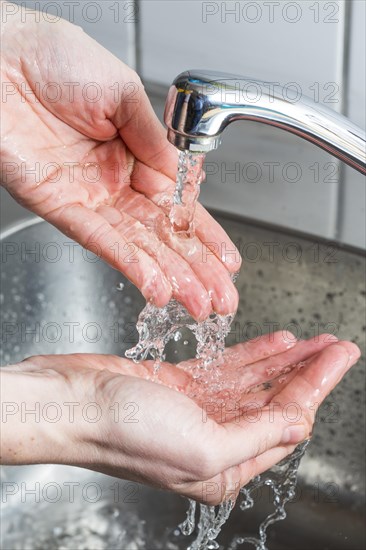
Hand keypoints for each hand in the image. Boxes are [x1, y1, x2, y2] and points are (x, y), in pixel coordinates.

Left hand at [0, 2, 239, 319]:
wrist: (1, 57)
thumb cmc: (55, 58)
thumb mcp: (124, 93)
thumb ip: (156, 141)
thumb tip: (183, 180)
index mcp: (134, 153)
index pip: (177, 204)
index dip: (204, 235)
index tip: (227, 261)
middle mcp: (113, 181)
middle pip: (162, 235)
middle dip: (196, 268)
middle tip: (222, 299)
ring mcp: (89, 198)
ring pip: (137, 246)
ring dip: (170, 276)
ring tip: (198, 303)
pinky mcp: (60, 207)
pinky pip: (100, 240)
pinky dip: (131, 264)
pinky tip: (156, 286)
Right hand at [1, 332, 359, 503]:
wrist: (71, 404)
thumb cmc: (125, 432)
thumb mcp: (202, 445)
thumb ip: (256, 436)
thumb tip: (298, 425)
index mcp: (223, 467)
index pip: (286, 424)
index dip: (316, 388)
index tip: (339, 358)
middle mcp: (214, 440)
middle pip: (274, 401)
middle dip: (309, 373)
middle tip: (337, 346)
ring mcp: (196, 410)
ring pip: (254, 383)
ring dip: (284, 361)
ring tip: (314, 342)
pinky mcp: (179, 384)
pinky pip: (225, 368)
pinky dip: (252, 355)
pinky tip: (275, 343)